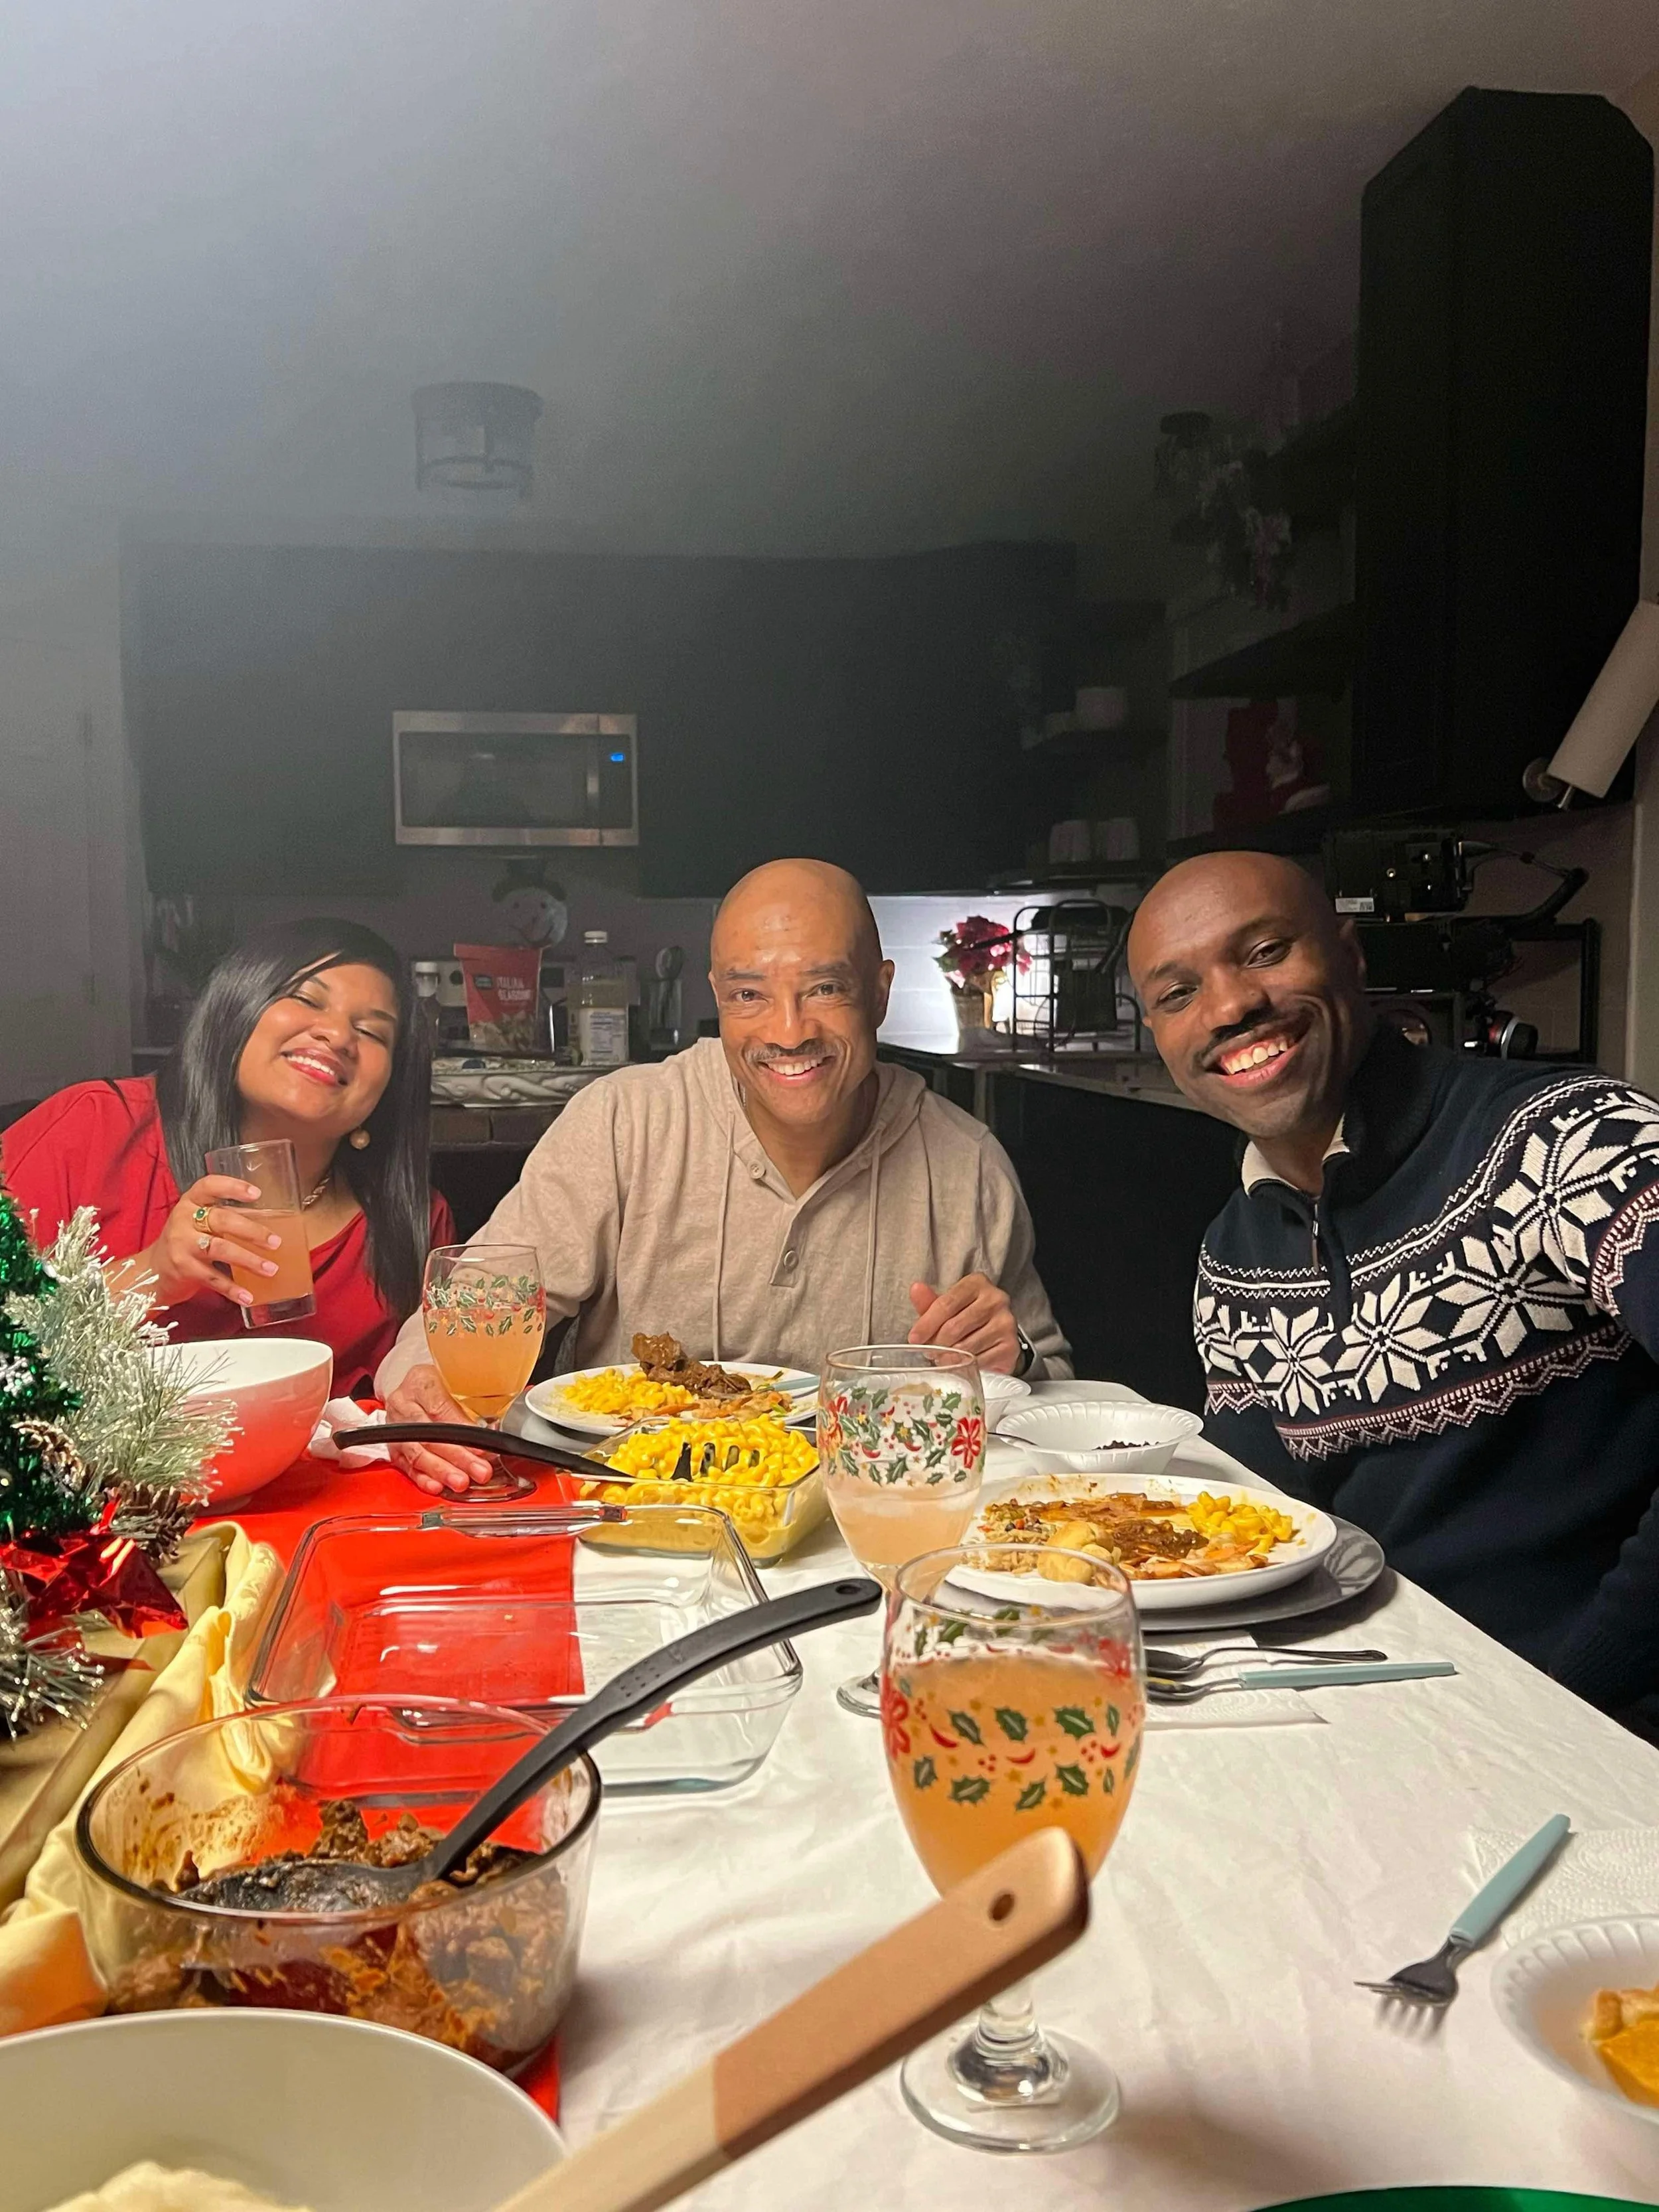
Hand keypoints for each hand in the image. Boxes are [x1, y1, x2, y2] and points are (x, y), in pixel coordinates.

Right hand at [116, 1174, 285, 1311]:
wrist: (151, 1272)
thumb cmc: (185, 1242)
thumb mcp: (199, 1223)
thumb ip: (225, 1218)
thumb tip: (269, 1222)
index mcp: (190, 1202)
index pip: (209, 1186)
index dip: (232, 1187)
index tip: (256, 1193)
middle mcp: (184, 1220)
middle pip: (222, 1220)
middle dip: (252, 1231)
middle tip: (275, 1242)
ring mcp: (181, 1244)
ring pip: (220, 1249)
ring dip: (248, 1260)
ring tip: (270, 1269)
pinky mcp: (182, 1269)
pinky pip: (212, 1278)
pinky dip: (232, 1288)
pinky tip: (248, 1296)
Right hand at [382, 1363, 497, 1495]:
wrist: (415, 1389)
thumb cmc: (440, 1384)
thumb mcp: (456, 1382)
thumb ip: (470, 1404)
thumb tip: (491, 1431)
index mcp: (420, 1382)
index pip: (440, 1407)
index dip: (461, 1427)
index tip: (481, 1442)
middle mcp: (403, 1404)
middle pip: (429, 1434)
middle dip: (456, 1456)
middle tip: (478, 1469)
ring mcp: (396, 1428)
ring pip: (417, 1453)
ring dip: (441, 1471)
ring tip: (461, 1482)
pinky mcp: (394, 1447)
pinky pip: (406, 1466)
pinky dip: (423, 1478)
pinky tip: (437, 1486)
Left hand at [908, 1274, 1019, 1373]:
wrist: (998, 1334)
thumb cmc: (968, 1316)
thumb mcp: (948, 1306)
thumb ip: (930, 1301)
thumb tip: (916, 1289)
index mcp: (977, 1283)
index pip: (946, 1304)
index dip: (927, 1323)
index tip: (914, 1338)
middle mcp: (995, 1299)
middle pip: (954, 1326)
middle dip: (936, 1343)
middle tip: (929, 1352)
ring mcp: (1006, 1322)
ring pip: (966, 1346)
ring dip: (948, 1356)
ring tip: (942, 1357)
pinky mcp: (1010, 1345)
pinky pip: (979, 1361)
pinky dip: (964, 1365)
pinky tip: (959, 1363)